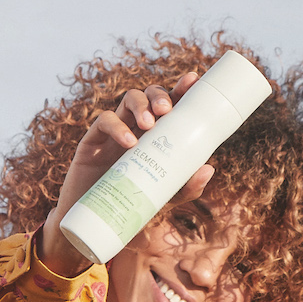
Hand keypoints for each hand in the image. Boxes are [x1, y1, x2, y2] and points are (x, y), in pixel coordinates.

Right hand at [39, 73, 215, 275]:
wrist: (100, 221)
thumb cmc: (135, 203)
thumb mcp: (166, 197)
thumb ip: (187, 186)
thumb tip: (209, 168)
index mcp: (156, 136)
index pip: (169, 106)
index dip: (180, 89)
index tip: (192, 80)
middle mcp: (136, 128)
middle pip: (148, 96)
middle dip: (159, 95)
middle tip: (167, 109)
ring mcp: (114, 133)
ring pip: (127, 102)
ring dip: (140, 105)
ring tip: (149, 124)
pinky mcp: (93, 142)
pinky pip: (104, 122)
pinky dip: (117, 127)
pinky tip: (130, 142)